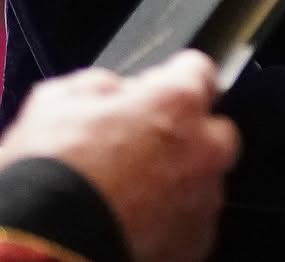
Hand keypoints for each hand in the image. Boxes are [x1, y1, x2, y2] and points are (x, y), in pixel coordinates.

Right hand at [0, 51, 238, 261]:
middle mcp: (203, 148)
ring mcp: (202, 201)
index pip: (197, 70)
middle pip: (213, 129)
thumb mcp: (56, 103)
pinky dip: (170, 222)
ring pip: (204, 180)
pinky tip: (133, 224)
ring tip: (129, 195)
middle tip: (142, 146)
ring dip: (178, 181)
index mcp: (176, 102)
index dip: (170, 77)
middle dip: (185, 133)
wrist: (42, 250)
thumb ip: (99, 86)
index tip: (155, 87)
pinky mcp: (193, 245)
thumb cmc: (49, 178)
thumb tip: (110, 92)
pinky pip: (191, 223)